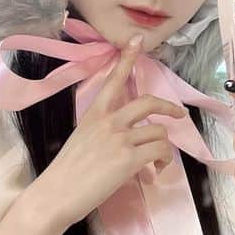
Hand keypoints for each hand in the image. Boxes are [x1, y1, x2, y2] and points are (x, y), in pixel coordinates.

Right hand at [27, 37, 187, 234]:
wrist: (55, 195)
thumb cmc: (66, 173)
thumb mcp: (82, 140)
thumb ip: (103, 132)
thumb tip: (125, 140)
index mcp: (94, 114)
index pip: (113, 80)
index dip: (127, 58)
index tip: (137, 40)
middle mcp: (108, 121)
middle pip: (148, 102)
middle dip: (169, 108)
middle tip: (179, 115)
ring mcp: (119, 138)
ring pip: (159, 132)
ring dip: (164, 149)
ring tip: (158, 163)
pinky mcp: (129, 158)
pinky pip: (160, 151)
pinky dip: (164, 162)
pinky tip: (155, 172)